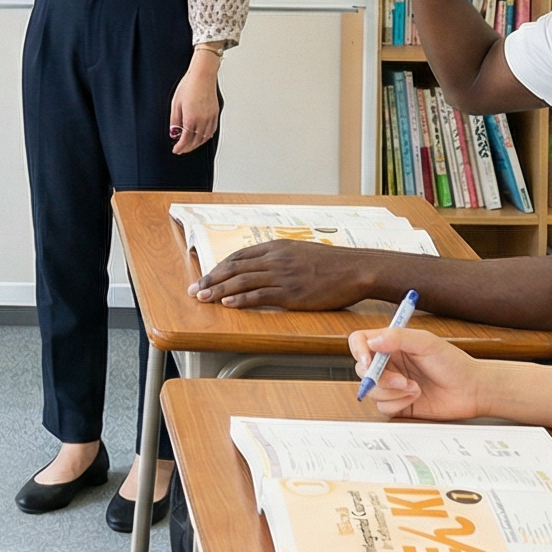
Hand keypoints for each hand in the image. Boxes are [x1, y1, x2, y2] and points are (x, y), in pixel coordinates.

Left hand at [169, 54, 221, 155]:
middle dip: (188, 148)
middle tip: (182, 150)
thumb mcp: (176, 103)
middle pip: (196, 141)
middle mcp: (203, 120)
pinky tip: (202, 137)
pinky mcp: (215, 113)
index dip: (180, 147)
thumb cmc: (189, 86)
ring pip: (205, 137)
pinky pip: (212, 130)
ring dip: (197, 144)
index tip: (176, 150)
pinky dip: (206, 137)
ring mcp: (211, 117)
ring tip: (190, 145)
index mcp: (191, 119)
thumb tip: (174, 132)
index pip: (186, 139)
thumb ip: (175, 120)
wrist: (203, 75)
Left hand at [190, 240, 377, 310]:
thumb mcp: (301, 252)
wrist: (356, 269)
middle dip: (211, 279)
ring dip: (219, 290)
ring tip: (204, 298)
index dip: (218, 267)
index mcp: (277, 247)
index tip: (206, 276)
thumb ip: (280, 257)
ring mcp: (282, 275)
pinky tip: (228, 304)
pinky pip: (259, 296)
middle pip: (234, 268)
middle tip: (195, 289)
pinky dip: (240, 300)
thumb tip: (263, 266)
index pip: (238, 256)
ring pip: (242, 281)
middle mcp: (275, 259)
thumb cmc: (332, 263)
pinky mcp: (291, 293)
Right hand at [346, 325, 482, 420]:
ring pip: (371, 391)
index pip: (360, 342)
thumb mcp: (426, 343)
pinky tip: (416, 397)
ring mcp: (391, 385)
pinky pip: (383, 407)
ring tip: (415, 388)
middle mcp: (388, 363)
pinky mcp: (397, 403)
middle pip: (361, 370)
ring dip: (393, 392)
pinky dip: (398, 403)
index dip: (358, 351)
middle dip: (380, 378)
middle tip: (402, 380)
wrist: (471, 391)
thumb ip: (398, 337)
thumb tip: (371, 341)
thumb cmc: (453, 363)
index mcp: (391, 344)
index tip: (368, 362)